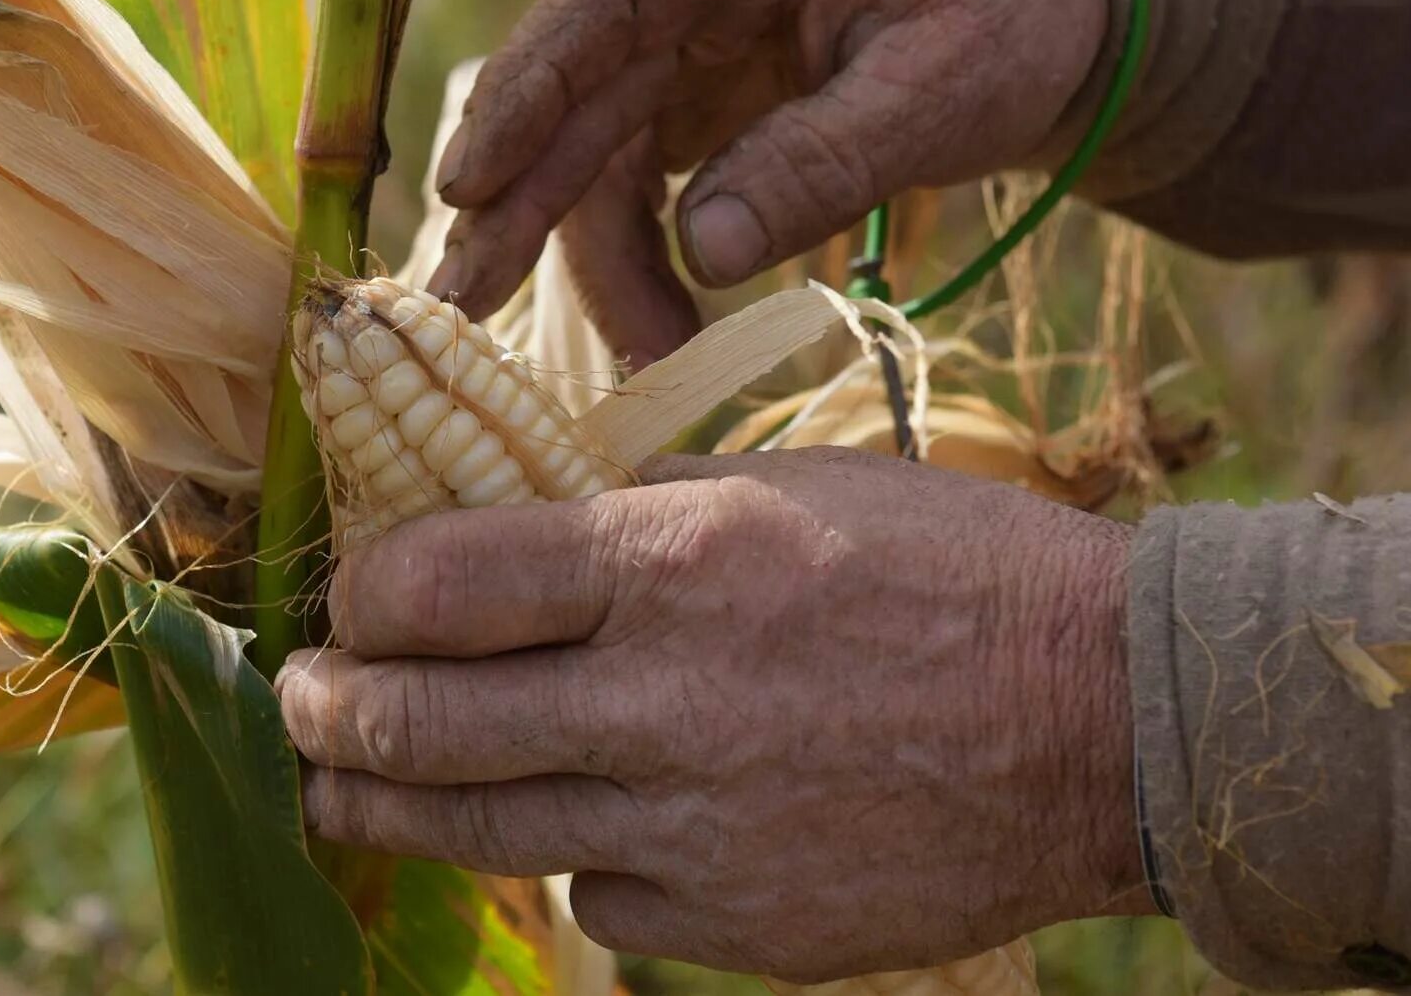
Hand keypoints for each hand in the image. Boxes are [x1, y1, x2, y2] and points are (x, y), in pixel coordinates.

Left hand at [277, 449, 1150, 982]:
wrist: (1111, 720)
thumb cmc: (953, 570)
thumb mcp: (791, 485)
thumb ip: (638, 509)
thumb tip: (512, 521)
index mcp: (674, 559)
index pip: (437, 582)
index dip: (363, 594)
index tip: (352, 599)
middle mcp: (666, 699)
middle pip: (422, 727)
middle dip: (328, 717)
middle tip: (299, 704)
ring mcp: (701, 828)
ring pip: (481, 832)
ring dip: (383, 807)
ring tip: (338, 788)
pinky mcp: (743, 924)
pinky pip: (603, 898)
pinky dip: (576, 859)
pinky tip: (583, 824)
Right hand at [427, 0, 1106, 365]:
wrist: (1045, 12)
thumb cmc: (1005, 24)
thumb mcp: (938, 93)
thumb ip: (822, 163)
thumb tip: (704, 255)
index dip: (526, 89)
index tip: (469, 185)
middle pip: (575, 91)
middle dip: (516, 203)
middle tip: (460, 309)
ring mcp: (687, 45)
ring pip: (595, 155)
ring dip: (594, 262)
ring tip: (646, 362)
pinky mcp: (694, 104)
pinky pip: (636, 188)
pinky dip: (644, 265)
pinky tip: (666, 335)